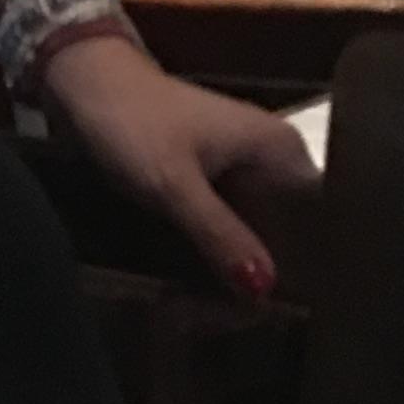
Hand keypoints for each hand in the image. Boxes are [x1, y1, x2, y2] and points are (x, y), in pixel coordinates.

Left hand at [38, 31, 314, 295]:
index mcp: (282, 150)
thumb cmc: (132, 122)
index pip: (319, 219)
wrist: (84, 83)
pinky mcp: (215, 179)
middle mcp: (274, 158)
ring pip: (259, 231)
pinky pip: (232, 224)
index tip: (291, 309)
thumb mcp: (174, 185)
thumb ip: (220, 234)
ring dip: (243, 267)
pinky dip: (222, 251)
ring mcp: (244, 168)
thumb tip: (264, 288)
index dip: (309, 266)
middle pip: (289, 230)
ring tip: (227, 313)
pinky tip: (211, 286)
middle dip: (270, 274)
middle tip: (244, 319)